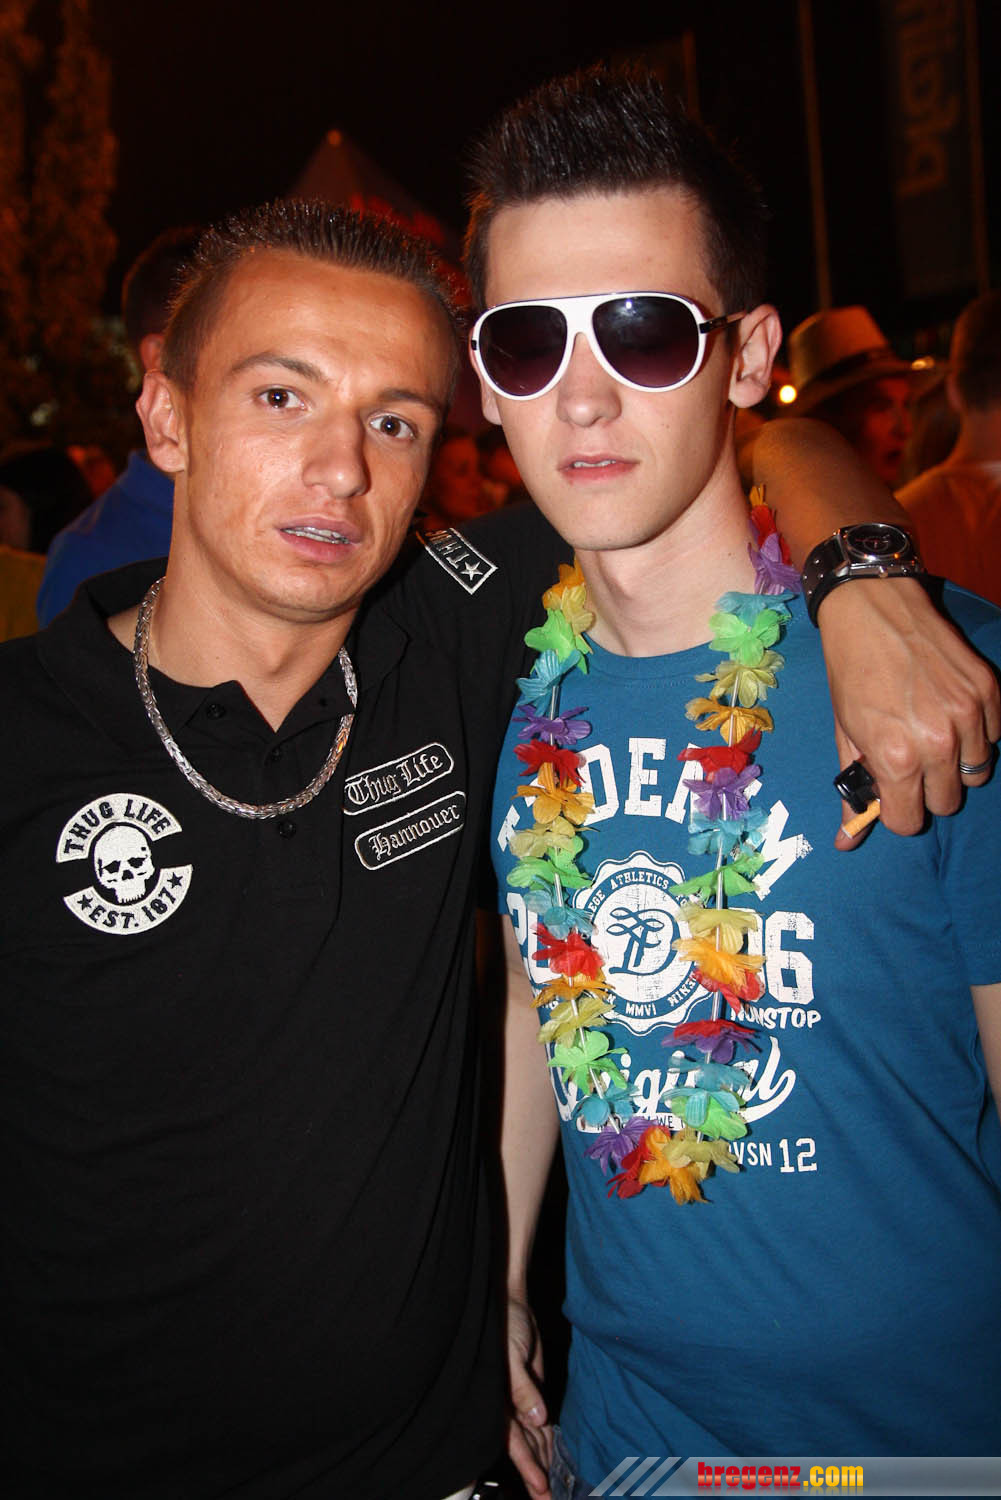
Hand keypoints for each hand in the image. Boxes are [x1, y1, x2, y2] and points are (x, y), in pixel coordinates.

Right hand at [507, 1295, 552, 1498]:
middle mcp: (508, 1406)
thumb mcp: (511, 1354)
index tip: (541, 1485)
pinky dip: (548, 1441)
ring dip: (544, 1461)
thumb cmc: (503, 1324)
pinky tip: (555, 1458)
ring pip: (533, 1439)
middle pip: (523, 1447)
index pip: (513, 1440)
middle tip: (551, 1498)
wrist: (510, 1302)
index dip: (527, 1464)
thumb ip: (521, 1387)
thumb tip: (537, 1418)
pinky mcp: (532, 1393)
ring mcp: (520, 1402)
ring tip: (556, 1488)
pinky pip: (541, 1424)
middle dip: (536, 1473)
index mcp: (497, 1400)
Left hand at [817, 578, 1000, 847]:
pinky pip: (993, 738)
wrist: (872, 608)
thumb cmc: (851, 672)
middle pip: (947, 803)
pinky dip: (975, 734)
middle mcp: (938, 742)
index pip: (910, 822)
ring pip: (975, 774)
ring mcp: (969, 716)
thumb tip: (848, 843)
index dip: (896, 810)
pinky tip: (949, 713)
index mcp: (896, 757)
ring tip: (930, 736)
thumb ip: (854, 790)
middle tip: (909, 763)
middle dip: (926, 791)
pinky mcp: (989, 691)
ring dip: (954, 765)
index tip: (890, 792)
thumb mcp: (845, 734)